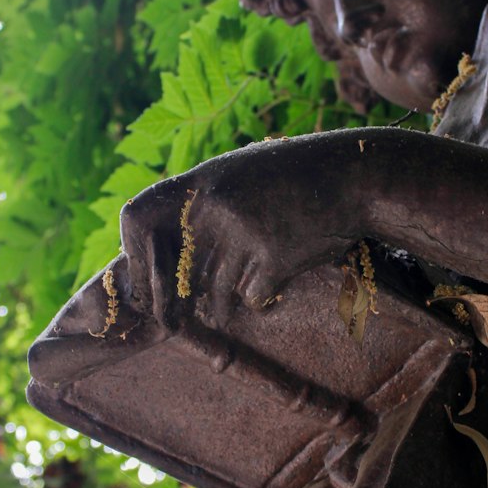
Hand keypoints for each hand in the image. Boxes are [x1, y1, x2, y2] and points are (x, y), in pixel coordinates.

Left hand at [120, 135, 359, 328]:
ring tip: (260, 268)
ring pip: (215, 293)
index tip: (144, 283)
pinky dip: (266, 295)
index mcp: (202, 181)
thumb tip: (160, 253)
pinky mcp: (273, 258)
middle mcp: (213, 206)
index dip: (133, 256)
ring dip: (233, 295)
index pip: (135, 217)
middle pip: (175, 273)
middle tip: (186, 315)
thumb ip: (202, 201)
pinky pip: (252, 299)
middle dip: (180, 300)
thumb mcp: (240, 172)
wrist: (354, 177)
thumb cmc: (296, 177)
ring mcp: (243, 232)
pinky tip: (284, 269)